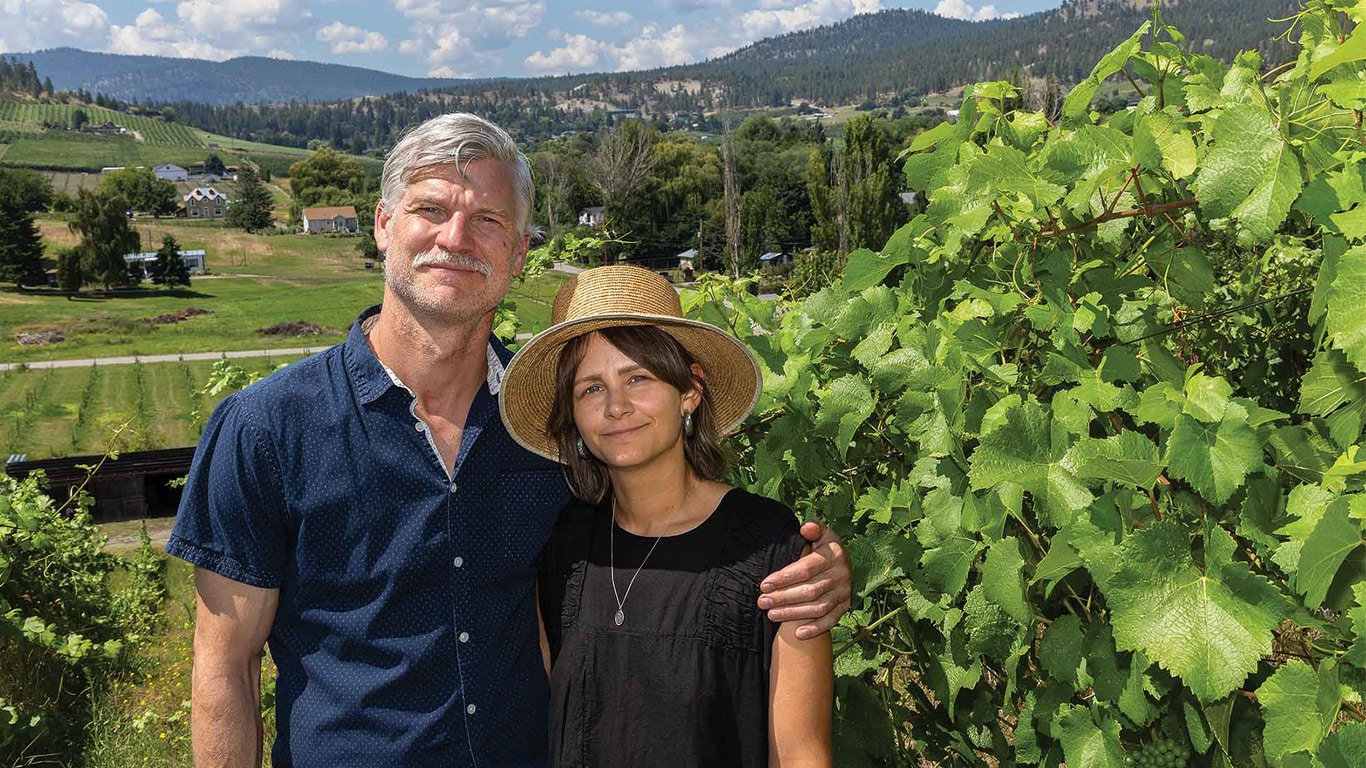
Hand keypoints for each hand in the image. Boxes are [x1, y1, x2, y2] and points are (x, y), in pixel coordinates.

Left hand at [758, 521, 851, 639]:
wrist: (843, 563)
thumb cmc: (824, 547)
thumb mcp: (822, 533)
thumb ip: (813, 528)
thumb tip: (806, 527)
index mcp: (835, 555)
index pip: (806, 569)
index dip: (784, 578)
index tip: (764, 584)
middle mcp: (842, 575)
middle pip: (809, 591)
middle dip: (783, 598)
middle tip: (762, 602)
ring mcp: (844, 593)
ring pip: (818, 607)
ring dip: (793, 614)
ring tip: (771, 614)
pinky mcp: (845, 607)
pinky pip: (831, 620)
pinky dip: (816, 629)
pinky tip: (798, 634)